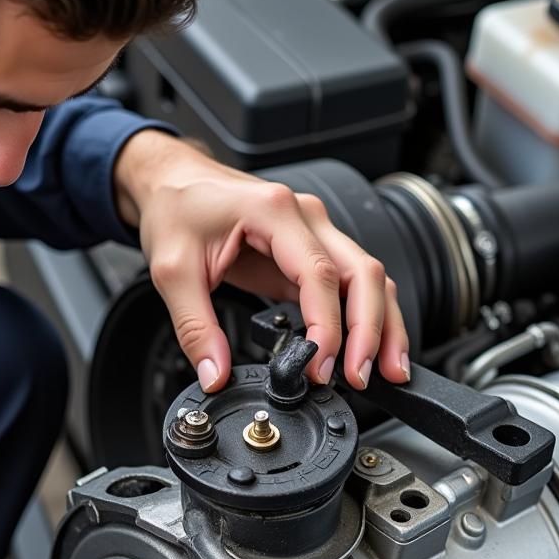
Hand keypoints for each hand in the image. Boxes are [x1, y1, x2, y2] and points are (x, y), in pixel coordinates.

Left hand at [114, 131, 410, 392]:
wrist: (172, 181)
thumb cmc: (176, 208)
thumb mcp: (172, 272)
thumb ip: (195, 328)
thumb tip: (216, 373)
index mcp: (274, 212)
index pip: (320, 274)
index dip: (327, 327)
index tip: (321, 366)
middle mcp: (306, 218)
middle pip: (363, 273)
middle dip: (371, 330)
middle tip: (359, 377)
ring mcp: (314, 233)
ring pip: (368, 278)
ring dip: (382, 326)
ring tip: (386, 371)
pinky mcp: (309, 253)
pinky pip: (349, 286)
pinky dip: (365, 318)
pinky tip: (366, 350)